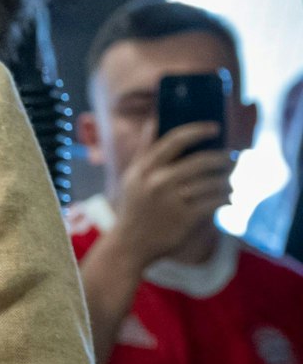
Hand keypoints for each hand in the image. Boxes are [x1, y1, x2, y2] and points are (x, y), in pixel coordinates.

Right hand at [110, 121, 232, 267]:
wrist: (130, 244)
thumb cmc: (134, 206)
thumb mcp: (132, 176)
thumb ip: (145, 149)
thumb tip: (155, 119)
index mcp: (145, 168)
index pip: (175, 140)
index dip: (198, 131)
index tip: (215, 127)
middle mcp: (158, 181)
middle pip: (201, 161)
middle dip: (223, 158)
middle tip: (233, 158)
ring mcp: (172, 200)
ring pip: (212, 183)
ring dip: (227, 181)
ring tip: (230, 182)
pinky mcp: (185, 218)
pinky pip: (214, 202)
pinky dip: (226, 199)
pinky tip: (228, 199)